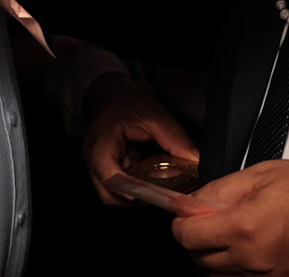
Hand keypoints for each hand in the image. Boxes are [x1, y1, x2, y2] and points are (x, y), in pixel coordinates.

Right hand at [81, 72, 198, 205]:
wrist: (107, 89)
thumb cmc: (124, 98)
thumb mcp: (154, 114)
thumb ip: (175, 138)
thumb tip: (196, 159)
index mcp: (102, 142)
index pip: (109, 175)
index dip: (129, 189)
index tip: (149, 194)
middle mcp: (93, 158)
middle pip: (109, 194)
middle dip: (135, 198)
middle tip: (161, 192)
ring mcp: (96, 165)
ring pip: (112, 194)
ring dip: (135, 195)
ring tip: (157, 185)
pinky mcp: (104, 168)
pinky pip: (117, 186)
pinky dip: (133, 187)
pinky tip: (149, 178)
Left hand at [173, 160, 288, 275]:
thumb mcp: (264, 174)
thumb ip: (223, 189)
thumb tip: (193, 202)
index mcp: (245, 226)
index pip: (188, 236)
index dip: (181, 224)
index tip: (185, 216)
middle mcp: (252, 260)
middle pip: (200, 260)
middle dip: (197, 241)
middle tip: (209, 222)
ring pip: (218, 276)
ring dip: (216, 258)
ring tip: (233, 237)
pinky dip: (237, 271)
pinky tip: (250, 252)